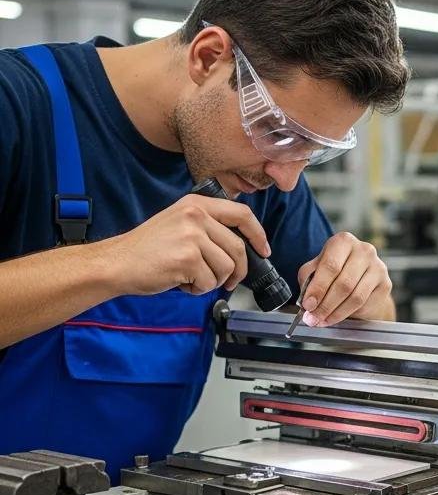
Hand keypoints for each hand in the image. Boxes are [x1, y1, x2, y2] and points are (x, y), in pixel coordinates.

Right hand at [103, 193, 271, 295]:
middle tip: (227, 282)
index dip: (258, 235)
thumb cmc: (147, 250)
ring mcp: (192, 236)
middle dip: (236, 272)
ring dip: (212, 281)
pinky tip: (179, 282)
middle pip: (238, 249)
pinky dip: (197, 290)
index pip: (242, 214)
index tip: (264, 250)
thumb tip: (242, 248)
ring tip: (190, 278)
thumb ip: (208, 228)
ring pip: (226, 268)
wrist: (116, 263)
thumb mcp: (179, 224)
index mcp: (197, 204)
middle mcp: (196, 216)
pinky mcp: (187, 258)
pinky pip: (209, 283)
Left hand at [297, 232, 393, 324]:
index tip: (308, 305)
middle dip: (326, 305)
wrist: (359, 279)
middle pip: (344, 283)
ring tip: (323, 320)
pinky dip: (349, 314)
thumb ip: (309, 280)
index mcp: (344, 241)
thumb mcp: (315, 269)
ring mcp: (378, 267)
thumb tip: (308, 302)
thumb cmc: (335, 272)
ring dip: (336, 313)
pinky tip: (339, 316)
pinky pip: (366, 304)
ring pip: (355, 297)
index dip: (318, 288)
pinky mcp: (386, 284)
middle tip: (313, 318)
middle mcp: (364, 251)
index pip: (330, 266)